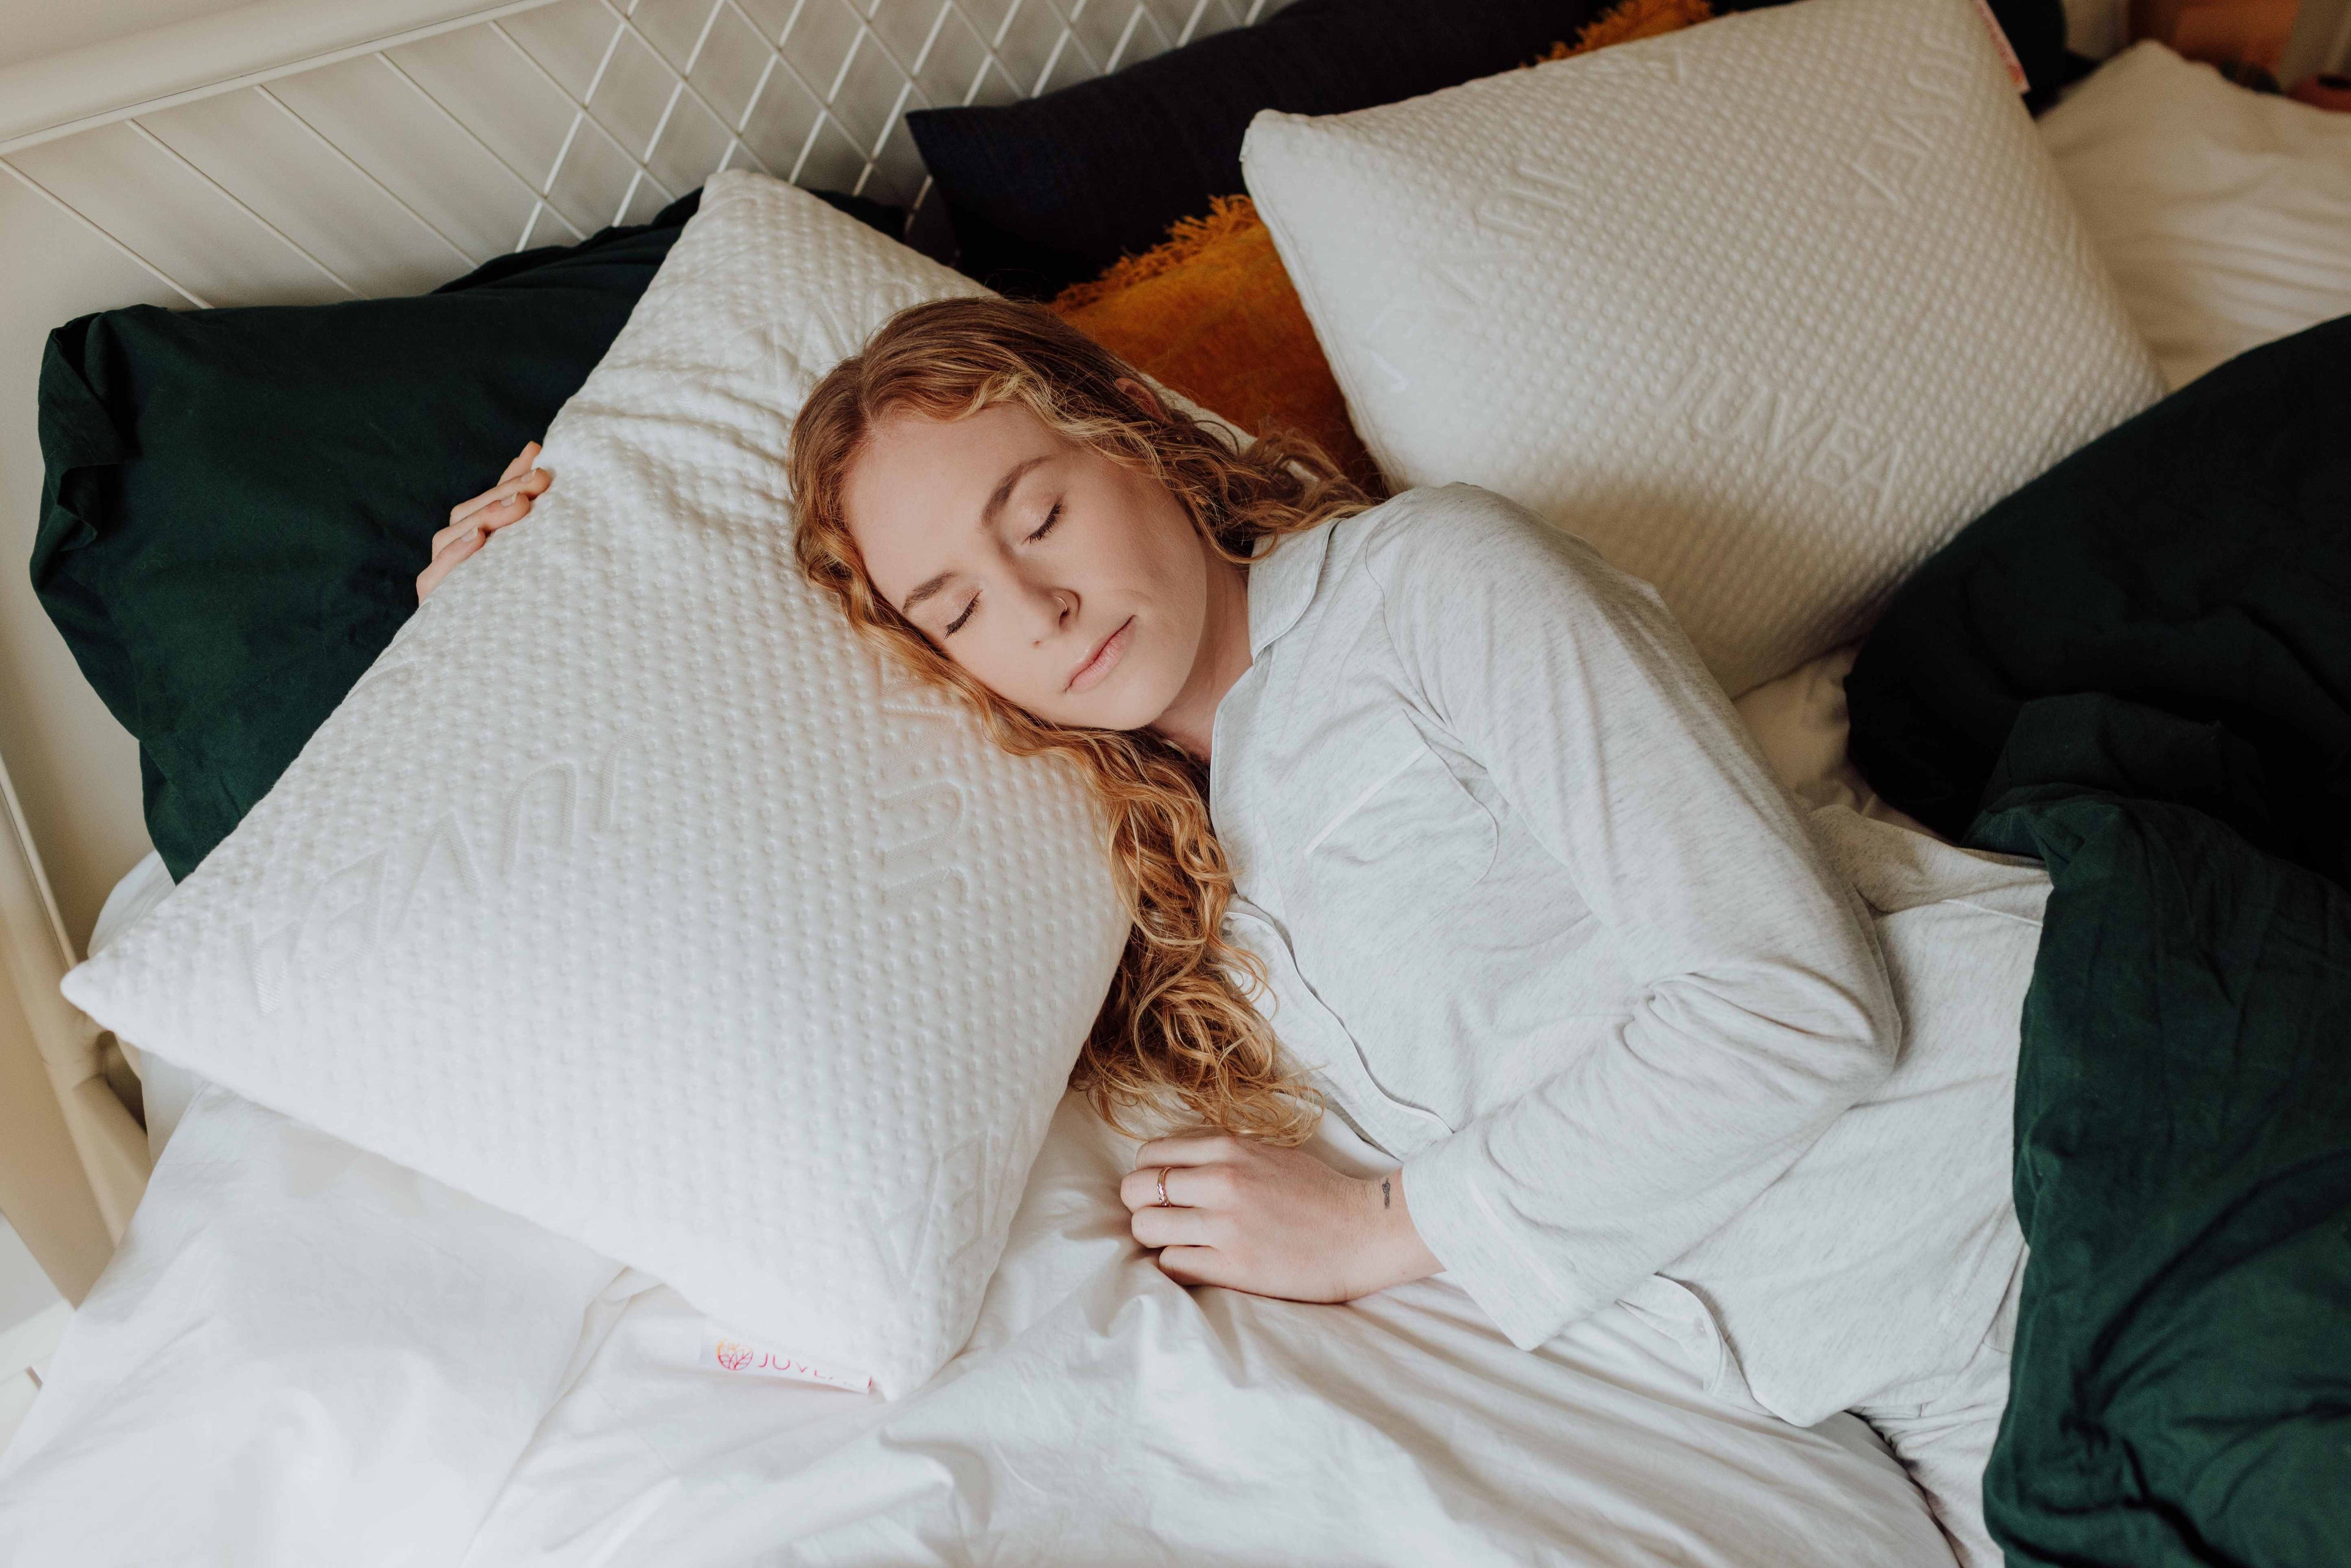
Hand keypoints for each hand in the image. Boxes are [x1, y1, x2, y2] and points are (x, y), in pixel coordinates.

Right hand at [417, 442, 548, 602]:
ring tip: (518, 507)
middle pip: (469, 513)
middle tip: (541, 483)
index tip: (542, 460)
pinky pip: (438, 575)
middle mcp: (453, 558)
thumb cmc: (524, 605)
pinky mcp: (436, 606)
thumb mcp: (528, 549)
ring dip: (486, 518)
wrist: (512, 673)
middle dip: (506, 495)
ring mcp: (442, 581)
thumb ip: (524, 500)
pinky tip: (479, 539)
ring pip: (452, 536)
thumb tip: (537, 448)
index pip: (486, 500)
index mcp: (474, 543)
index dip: (510, 477)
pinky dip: (458, 554)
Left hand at [1119, 1134, 1442, 1303]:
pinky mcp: (1234, 1267)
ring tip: (1179, 1243)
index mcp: (1228, 1149)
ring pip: (1146, 1228)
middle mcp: (1221, 1181)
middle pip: (1136, 1190)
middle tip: (1163, 1219)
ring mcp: (1225, 1226)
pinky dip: (1176, 1265)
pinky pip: (1172, 1264)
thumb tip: (1176, 1165)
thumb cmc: (1321, 1193)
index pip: (1149, 1155)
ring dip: (1156, 1238)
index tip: (1163, 1191)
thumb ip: (1222, 1155)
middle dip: (1141, 1206)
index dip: (1147, 1175)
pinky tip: (1198, 1264)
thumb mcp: (1269, 1153)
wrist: (1365, 1232)